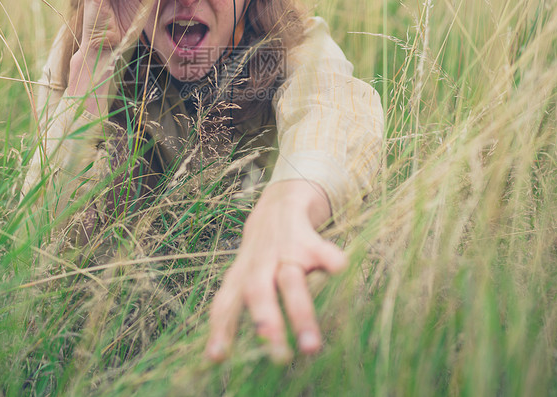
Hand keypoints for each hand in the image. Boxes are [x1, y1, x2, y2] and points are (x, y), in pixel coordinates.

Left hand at [205, 179, 345, 362]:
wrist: (282, 199)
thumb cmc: (263, 248)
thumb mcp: (245, 272)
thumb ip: (235, 306)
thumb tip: (217, 355)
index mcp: (242, 275)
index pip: (226, 303)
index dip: (221, 329)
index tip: (216, 357)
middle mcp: (260, 263)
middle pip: (258, 293)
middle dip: (267, 324)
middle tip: (277, 357)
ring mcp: (284, 250)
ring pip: (290, 281)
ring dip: (300, 313)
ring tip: (311, 346)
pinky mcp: (309, 238)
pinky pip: (321, 250)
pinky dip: (330, 259)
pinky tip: (340, 270)